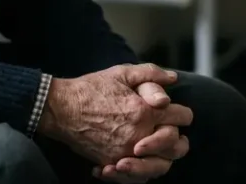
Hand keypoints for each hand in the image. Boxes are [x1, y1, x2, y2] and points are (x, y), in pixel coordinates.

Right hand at [38, 63, 192, 167]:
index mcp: (147, 111)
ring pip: (159, 167)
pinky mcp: (112, 162)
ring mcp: (126, 152)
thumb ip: (152, 74)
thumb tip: (173, 79)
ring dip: (161, 160)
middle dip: (178, 139)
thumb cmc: (92, 88)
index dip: (183, 113)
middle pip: (176, 147)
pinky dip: (137, 174)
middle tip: (170, 133)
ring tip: (155, 152)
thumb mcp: (123, 73)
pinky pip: (134, 177)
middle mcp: (140, 135)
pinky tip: (133, 163)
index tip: (177, 112)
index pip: (182, 117)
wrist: (62, 109)